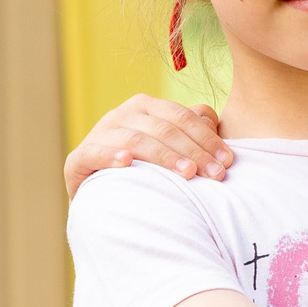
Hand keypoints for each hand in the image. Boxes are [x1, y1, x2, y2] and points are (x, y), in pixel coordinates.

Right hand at [64, 95, 233, 196]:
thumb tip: (210, 116)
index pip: (181, 116)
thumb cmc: (146, 171)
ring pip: (136, 139)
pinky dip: (111, 156)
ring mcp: (99, 135)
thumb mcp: (170, 148)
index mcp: (145, 107)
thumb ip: (190, 130)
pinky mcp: (79, 159)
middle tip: (216, 174)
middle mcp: (121, 115)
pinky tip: (127, 163)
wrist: (106, 200)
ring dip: (164, 156)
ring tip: (188, 173)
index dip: (207, 137)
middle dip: (194, 151)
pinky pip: (95, 153)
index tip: (228, 160)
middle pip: (163, 128)